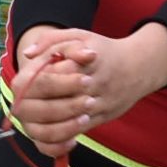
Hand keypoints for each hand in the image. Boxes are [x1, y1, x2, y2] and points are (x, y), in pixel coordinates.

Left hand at [8, 25, 166, 156]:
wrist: (139, 67)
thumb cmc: (102, 51)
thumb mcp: (79, 36)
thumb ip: (51, 41)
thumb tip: (27, 55)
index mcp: (86, 60)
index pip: (54, 73)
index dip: (38, 81)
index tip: (29, 82)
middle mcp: (94, 82)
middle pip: (60, 98)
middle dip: (42, 103)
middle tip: (30, 103)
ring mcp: (100, 101)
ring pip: (70, 117)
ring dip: (51, 120)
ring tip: (38, 117)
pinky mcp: (104, 116)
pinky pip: (80, 129)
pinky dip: (63, 131)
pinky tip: (51, 127)